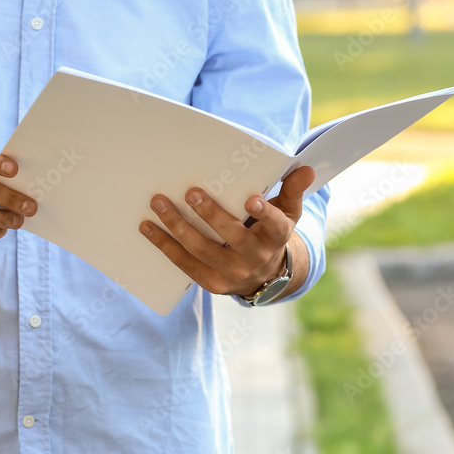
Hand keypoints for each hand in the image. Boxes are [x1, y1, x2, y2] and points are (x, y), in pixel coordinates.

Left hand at [138, 166, 314, 296]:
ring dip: (178, 226)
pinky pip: (185, 264)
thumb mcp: (287, 212)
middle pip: (232, 236)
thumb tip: (306, 168)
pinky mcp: (212, 284)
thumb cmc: (270, 232)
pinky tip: (147, 228)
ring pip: (202, 250)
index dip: (264, 213)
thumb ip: (292, 190)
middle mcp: (256, 257)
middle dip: (210, 214)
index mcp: (277, 236)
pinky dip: (164, 245)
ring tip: (159, 204)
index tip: (252, 199)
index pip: (275, 225)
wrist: (263, 275)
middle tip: (191, 192)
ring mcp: (233, 273)